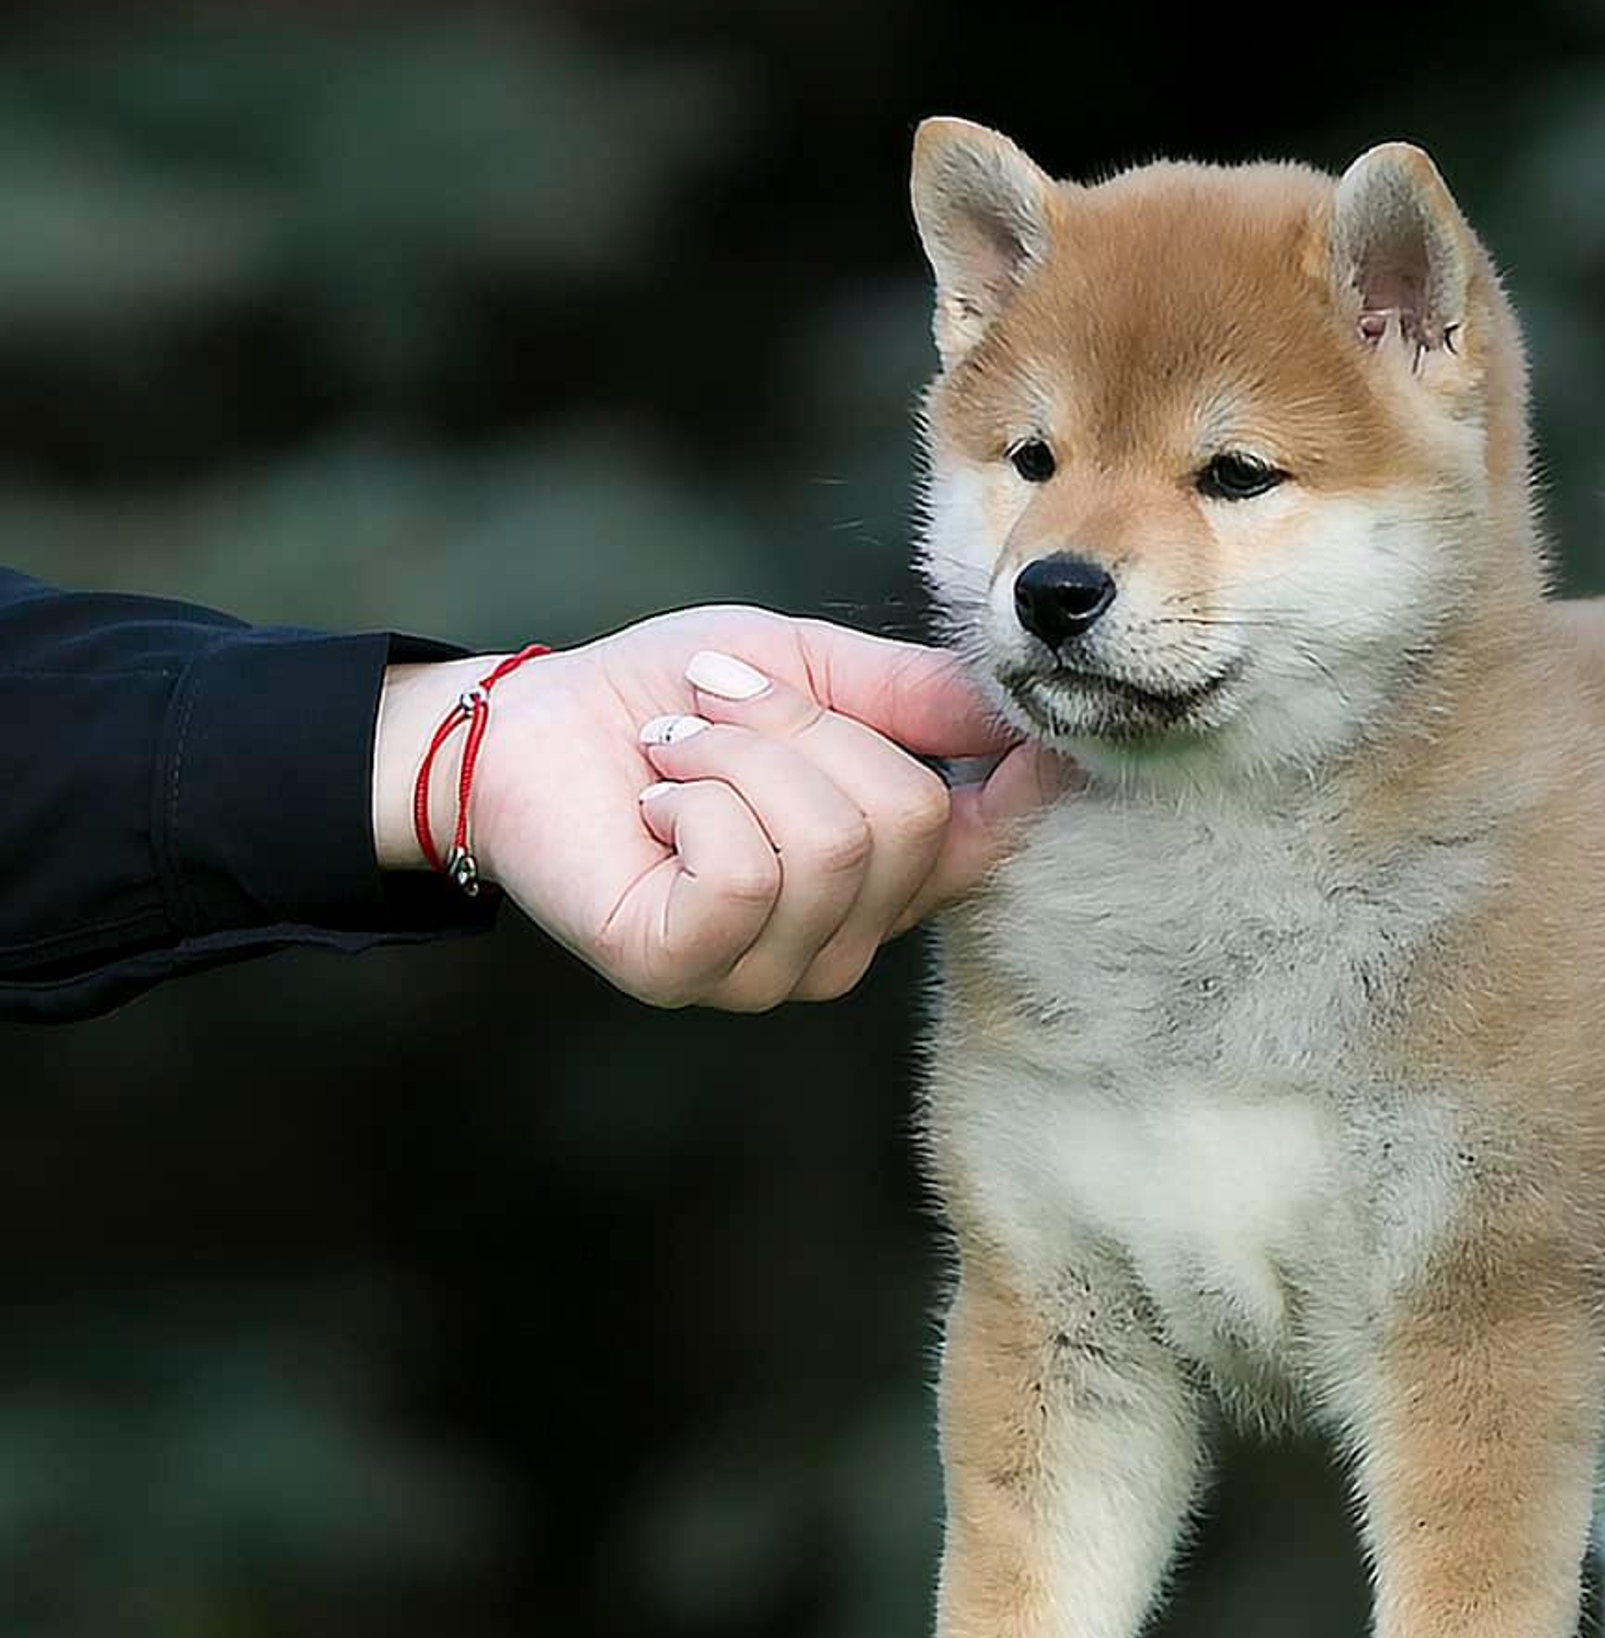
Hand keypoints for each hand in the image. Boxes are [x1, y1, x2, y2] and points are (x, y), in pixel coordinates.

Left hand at [373, 607, 1062, 1007]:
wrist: (532, 724)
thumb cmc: (671, 698)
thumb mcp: (809, 668)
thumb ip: (913, 694)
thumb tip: (1018, 706)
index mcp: (887, 870)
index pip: (991, 846)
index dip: (1021, 789)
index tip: (1041, 738)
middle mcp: (844, 939)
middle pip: (907, 821)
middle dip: (807, 727)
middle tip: (721, 707)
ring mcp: (769, 969)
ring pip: (830, 845)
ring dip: (737, 755)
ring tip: (675, 750)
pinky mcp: (686, 969)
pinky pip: (748, 874)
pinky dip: (698, 799)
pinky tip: (656, 803)